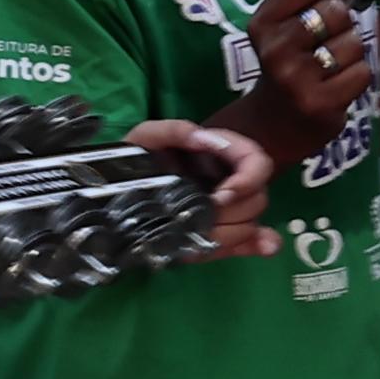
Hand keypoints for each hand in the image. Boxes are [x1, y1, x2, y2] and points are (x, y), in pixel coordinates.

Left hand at [122, 120, 276, 258]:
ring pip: (251, 222)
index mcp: (220, 154)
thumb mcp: (146, 137)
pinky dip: (260, 244)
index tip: (219, 197)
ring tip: (203, 235)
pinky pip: (251, 240)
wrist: (114, 194)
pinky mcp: (220, 233)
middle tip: (202, 218)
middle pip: (257, 197)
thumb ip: (172, 130)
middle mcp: (229, 181)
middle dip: (232, 211)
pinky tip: (264, 248)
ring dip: (231, 233)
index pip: (256, 162)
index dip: (246, 181)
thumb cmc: (135, 160)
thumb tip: (202, 137)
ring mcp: (226, 209)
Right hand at [242, 0, 374, 146]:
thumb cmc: (282, 66)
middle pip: (334, 11)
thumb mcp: (273, 26)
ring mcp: (296, 79)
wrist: (272, 126)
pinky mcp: (320, 103)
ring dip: (351, 51)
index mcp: (261, 24)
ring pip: (353, 42)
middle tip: (329, 38)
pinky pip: (361, 72)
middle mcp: (274, 50)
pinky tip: (337, 85)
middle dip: (343, 22)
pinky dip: (357, 77)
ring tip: (332, 64)